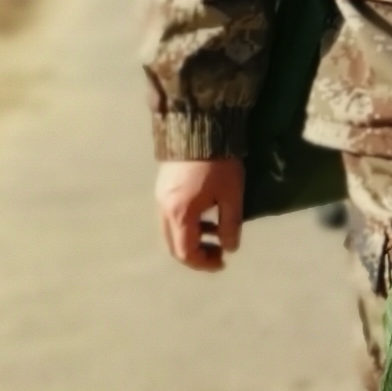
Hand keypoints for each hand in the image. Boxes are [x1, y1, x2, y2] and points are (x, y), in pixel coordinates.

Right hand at [156, 156, 246, 272]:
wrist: (199, 127)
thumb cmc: (218, 163)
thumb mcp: (231, 195)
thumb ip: (230, 225)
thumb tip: (230, 247)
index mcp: (180, 214)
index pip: (185, 252)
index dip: (204, 263)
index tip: (223, 262)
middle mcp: (164, 209)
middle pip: (174, 245)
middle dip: (196, 255)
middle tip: (218, 253)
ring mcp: (160, 198)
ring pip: (171, 231)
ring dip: (191, 239)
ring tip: (215, 234)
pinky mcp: (163, 188)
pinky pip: (170, 216)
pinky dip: (186, 225)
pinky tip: (205, 216)